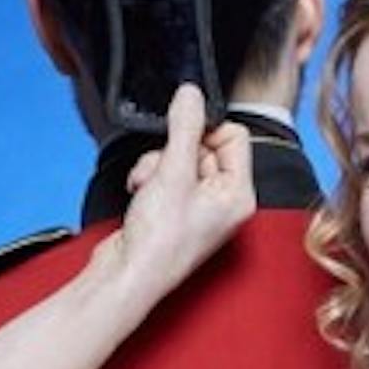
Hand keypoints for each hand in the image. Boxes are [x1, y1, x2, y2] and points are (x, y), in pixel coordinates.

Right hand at [86, 84, 256, 294]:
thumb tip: (191, 93)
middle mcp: (224, 201)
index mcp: (239, 195)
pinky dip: (149, 177)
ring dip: (157, 164)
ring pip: (180, 158)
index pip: (235, 136)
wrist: (128, 275)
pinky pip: (166, 174)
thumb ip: (184, 128)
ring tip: (148, 185)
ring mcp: (200, 206)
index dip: (206, 130)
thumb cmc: (159, 242)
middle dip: (174, 151)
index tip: (183, 134)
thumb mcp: (173, 172)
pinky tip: (140, 192)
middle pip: (204, 146)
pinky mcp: (176, 209)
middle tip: (162, 171)